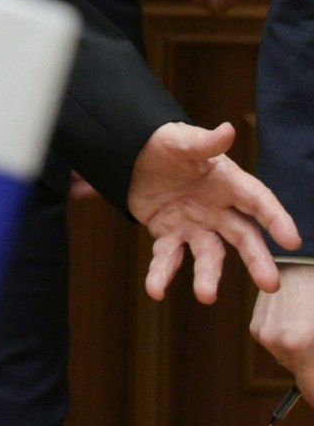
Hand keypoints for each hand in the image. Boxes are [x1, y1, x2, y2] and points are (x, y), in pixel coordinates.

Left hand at [128, 121, 301, 302]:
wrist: (132, 155)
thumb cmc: (164, 145)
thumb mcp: (180, 140)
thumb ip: (203, 142)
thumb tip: (227, 129)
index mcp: (228, 184)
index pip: (259, 202)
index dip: (276, 220)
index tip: (292, 242)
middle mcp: (218, 209)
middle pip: (243, 237)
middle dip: (256, 260)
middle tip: (270, 285)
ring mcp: (195, 225)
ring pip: (207, 254)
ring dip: (207, 276)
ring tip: (206, 296)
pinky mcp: (169, 235)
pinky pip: (167, 258)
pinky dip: (161, 274)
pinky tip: (155, 291)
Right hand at [252, 264, 313, 386]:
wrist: (306, 256)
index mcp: (300, 345)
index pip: (312, 393)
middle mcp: (276, 341)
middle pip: (303, 376)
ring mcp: (263, 331)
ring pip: (292, 361)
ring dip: (307, 354)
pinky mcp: (258, 323)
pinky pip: (281, 345)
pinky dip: (295, 340)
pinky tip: (305, 321)